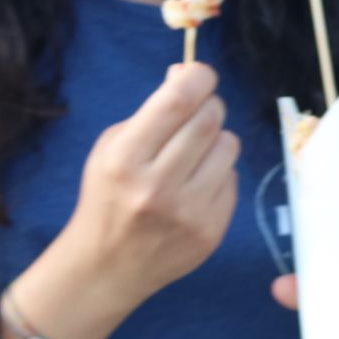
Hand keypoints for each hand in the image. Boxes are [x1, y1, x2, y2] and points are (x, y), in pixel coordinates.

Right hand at [61, 63, 239, 306]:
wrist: (106, 266)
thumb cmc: (108, 196)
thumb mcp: (112, 148)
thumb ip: (152, 110)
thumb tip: (188, 72)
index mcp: (125, 159)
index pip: (178, 100)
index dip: (198, 77)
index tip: (200, 74)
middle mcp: (157, 186)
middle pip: (210, 119)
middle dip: (209, 105)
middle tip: (199, 111)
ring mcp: (188, 212)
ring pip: (229, 145)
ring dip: (217, 139)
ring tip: (194, 153)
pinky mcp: (211, 231)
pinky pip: (232, 179)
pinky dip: (219, 173)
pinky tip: (195, 186)